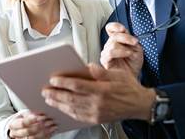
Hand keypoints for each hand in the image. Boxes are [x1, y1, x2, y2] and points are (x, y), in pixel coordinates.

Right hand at [7, 110, 56, 138]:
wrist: (17, 130)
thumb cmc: (22, 120)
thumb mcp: (23, 115)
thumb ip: (30, 113)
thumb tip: (41, 112)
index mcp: (13, 125)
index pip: (22, 123)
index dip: (31, 120)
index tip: (40, 116)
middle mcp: (16, 134)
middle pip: (28, 131)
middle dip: (40, 126)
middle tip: (49, 121)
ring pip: (34, 137)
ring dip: (45, 131)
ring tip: (53, 126)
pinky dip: (47, 136)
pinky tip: (52, 131)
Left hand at [41, 64, 155, 123]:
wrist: (139, 105)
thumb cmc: (128, 87)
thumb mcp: (117, 74)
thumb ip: (101, 72)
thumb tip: (87, 66)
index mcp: (102, 90)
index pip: (77, 86)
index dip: (63, 82)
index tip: (53, 79)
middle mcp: (98, 103)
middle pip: (71, 98)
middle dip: (55, 94)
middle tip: (45, 90)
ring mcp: (96, 113)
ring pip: (72, 109)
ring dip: (58, 104)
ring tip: (49, 99)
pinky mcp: (96, 119)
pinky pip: (78, 116)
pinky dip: (67, 112)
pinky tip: (61, 108)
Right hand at [100, 22, 142, 76]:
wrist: (134, 75)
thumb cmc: (134, 62)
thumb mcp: (136, 48)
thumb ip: (130, 39)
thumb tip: (125, 34)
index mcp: (117, 39)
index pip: (110, 28)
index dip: (115, 26)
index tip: (122, 29)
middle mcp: (110, 45)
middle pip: (114, 35)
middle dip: (126, 37)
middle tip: (135, 42)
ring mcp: (106, 53)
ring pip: (112, 44)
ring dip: (124, 46)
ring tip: (131, 52)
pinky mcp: (105, 61)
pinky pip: (109, 53)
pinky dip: (120, 52)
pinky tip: (127, 54)